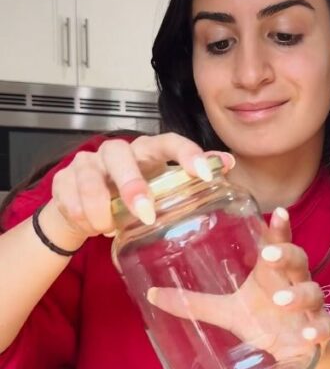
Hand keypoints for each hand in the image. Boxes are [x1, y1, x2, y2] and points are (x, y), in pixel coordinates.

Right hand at [44, 132, 234, 244]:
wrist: (91, 206)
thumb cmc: (137, 191)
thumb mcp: (164, 184)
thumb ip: (191, 174)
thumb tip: (227, 163)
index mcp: (148, 150)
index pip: (170, 141)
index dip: (187, 154)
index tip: (204, 175)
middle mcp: (118, 151)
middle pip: (122, 155)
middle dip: (132, 185)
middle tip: (145, 214)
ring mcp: (88, 163)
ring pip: (89, 176)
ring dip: (99, 205)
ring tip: (109, 228)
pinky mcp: (63, 179)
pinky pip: (67, 194)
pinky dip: (79, 214)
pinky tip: (91, 227)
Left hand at [146, 207, 329, 363]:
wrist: (296, 354)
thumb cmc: (264, 321)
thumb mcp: (229, 311)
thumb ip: (195, 302)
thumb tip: (151, 295)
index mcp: (273, 273)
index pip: (279, 243)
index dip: (280, 229)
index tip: (277, 212)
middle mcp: (295, 283)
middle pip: (299, 260)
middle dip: (286, 255)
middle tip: (269, 255)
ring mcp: (310, 306)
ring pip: (312, 291)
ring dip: (298, 295)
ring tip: (280, 300)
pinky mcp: (320, 329)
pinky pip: (323, 326)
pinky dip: (317, 328)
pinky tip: (307, 333)